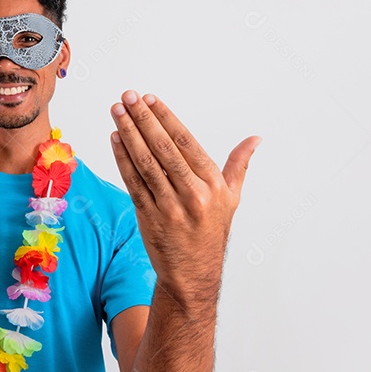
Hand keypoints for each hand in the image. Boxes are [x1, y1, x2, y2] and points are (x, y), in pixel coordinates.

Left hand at [108, 90, 259, 303]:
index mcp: (213, 185)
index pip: (185, 143)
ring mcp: (169, 207)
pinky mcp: (149, 217)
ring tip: (117, 112)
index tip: (150, 99)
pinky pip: (133, 182)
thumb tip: (256, 139)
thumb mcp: (232, 198)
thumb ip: (239, 165)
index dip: (166, 118)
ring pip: (145, 163)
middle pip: (163, 149)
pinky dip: (122, 159)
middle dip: (143, 119)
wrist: (194, 274)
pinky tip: (114, 139)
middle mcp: (193, 194)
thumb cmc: (212, 231)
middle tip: (127, 97)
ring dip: (128, 134)